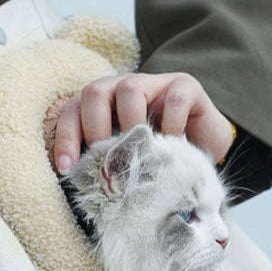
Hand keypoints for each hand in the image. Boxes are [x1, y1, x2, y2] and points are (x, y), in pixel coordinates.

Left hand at [52, 72, 233, 173]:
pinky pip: (174, 99)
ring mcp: (156, 84)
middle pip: (95, 91)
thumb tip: (83, 187)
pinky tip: (175, 146)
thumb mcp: (129, 161)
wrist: (205, 148)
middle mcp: (124, 89)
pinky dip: (171, 125)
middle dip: (94, 127)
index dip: (66, 138)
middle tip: (107, 159)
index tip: (67, 168)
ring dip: (131, 123)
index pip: (73, 111)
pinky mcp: (185, 86)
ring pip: (131, 88)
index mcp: (104, 105)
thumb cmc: (160, 158)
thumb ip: (108, 165)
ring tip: (142, 151)